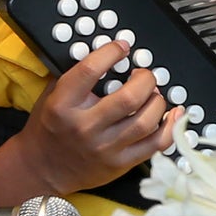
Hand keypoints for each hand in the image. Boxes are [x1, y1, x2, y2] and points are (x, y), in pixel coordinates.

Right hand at [0, 39, 177, 204]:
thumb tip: (109, 56)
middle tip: (143, 74)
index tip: (122, 47)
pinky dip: (170, 127)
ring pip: (146, 121)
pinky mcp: (120, 164)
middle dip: (144, 79)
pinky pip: (155, 145)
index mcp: (64, 104)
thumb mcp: (52, 95)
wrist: (42, 168)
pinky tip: (172, 114)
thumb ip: (77, 76)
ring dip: (157, 101)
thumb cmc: (49, 128)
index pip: (91, 70)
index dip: (112, 52)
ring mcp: (105, 148)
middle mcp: (85, 126)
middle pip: (129, 97)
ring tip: (153, 94)